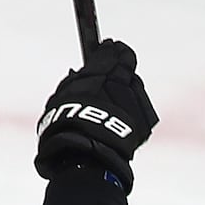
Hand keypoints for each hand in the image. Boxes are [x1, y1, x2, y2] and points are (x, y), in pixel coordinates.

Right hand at [35, 39, 157, 191]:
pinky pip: (139, 105)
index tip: (108, 46)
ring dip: (126, 84)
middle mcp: (121, 83)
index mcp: (99, 75)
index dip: (108, 50)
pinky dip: (131, 104)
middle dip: (121, 61)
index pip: (108, 54)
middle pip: (126, 64)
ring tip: (114, 94)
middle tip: (116, 59)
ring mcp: (135, 100)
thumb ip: (71, 84)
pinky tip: (120, 112)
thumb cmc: (65, 131)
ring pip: (133, 84)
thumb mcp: (59, 102)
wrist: (86, 159)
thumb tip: (78, 72)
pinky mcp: (145, 118)